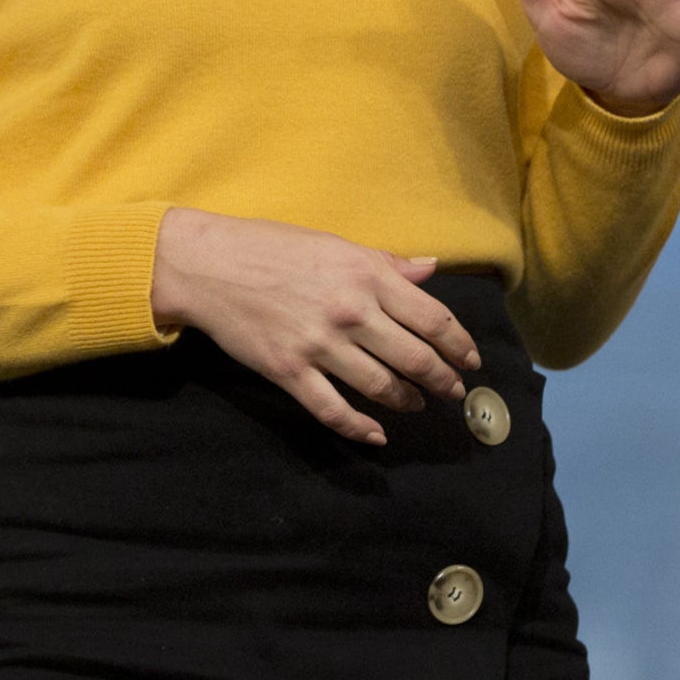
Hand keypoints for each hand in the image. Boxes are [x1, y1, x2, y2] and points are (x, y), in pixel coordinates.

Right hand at [149, 206, 483, 445]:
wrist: (209, 265)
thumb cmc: (273, 247)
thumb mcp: (337, 244)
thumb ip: (386, 263)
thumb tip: (430, 268)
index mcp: (368, 277)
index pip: (433, 318)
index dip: (459, 345)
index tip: (471, 360)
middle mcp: (351, 312)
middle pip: (415, 358)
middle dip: (443, 379)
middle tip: (455, 392)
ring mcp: (320, 345)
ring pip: (381, 386)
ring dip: (407, 401)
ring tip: (419, 405)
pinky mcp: (289, 372)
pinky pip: (333, 410)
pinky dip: (360, 428)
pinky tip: (377, 435)